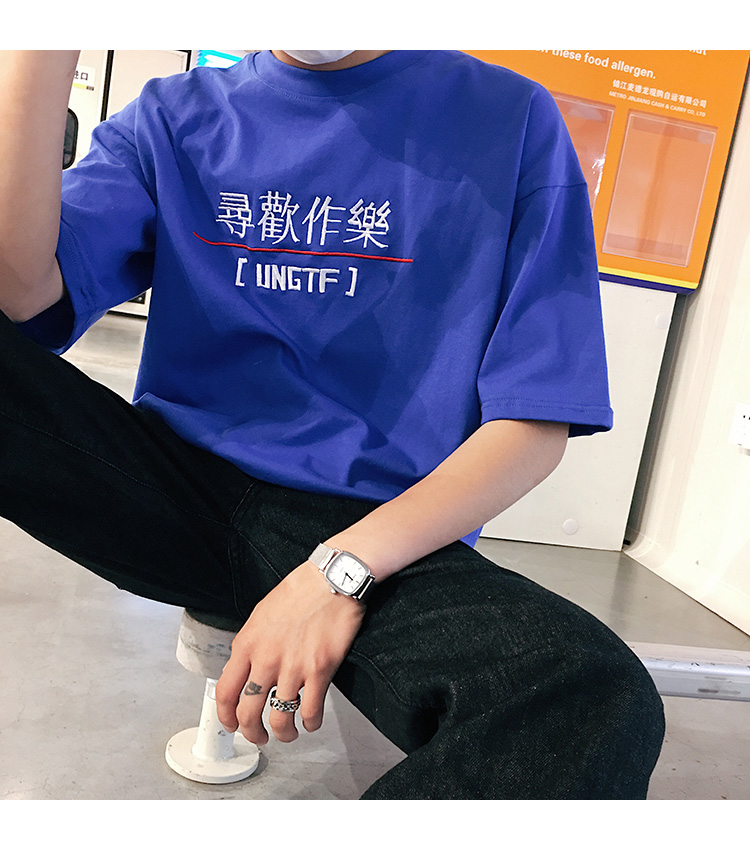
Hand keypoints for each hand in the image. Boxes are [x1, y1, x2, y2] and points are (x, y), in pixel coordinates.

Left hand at [215, 560, 365, 743]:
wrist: (332, 579)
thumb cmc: (301, 590)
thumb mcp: (262, 614)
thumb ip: (252, 644)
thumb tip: (249, 668)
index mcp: (247, 644)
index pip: (225, 692)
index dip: (226, 717)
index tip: (231, 724)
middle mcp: (266, 659)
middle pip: (248, 713)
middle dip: (252, 733)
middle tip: (259, 737)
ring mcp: (293, 667)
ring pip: (280, 719)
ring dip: (284, 734)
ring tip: (289, 734)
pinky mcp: (319, 670)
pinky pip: (310, 711)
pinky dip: (310, 723)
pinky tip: (312, 720)